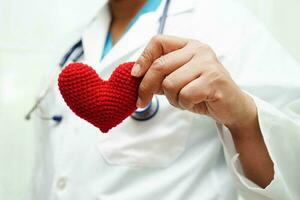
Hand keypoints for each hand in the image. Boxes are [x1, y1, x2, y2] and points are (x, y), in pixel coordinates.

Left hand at [131, 35, 256, 130]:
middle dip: (146, 87)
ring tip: (183, 100)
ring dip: (172, 98)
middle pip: (159, 65)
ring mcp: (207, 64)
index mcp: (188, 45)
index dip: (143, 58)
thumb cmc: (202, 92)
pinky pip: (185, 95)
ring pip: (170, 83)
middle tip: (141, 101)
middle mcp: (198, 50)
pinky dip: (184, 104)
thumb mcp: (178, 80)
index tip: (135, 75)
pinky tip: (192, 103)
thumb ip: (160, 76)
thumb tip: (136, 76)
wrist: (231, 106)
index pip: (158, 42)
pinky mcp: (213, 80)